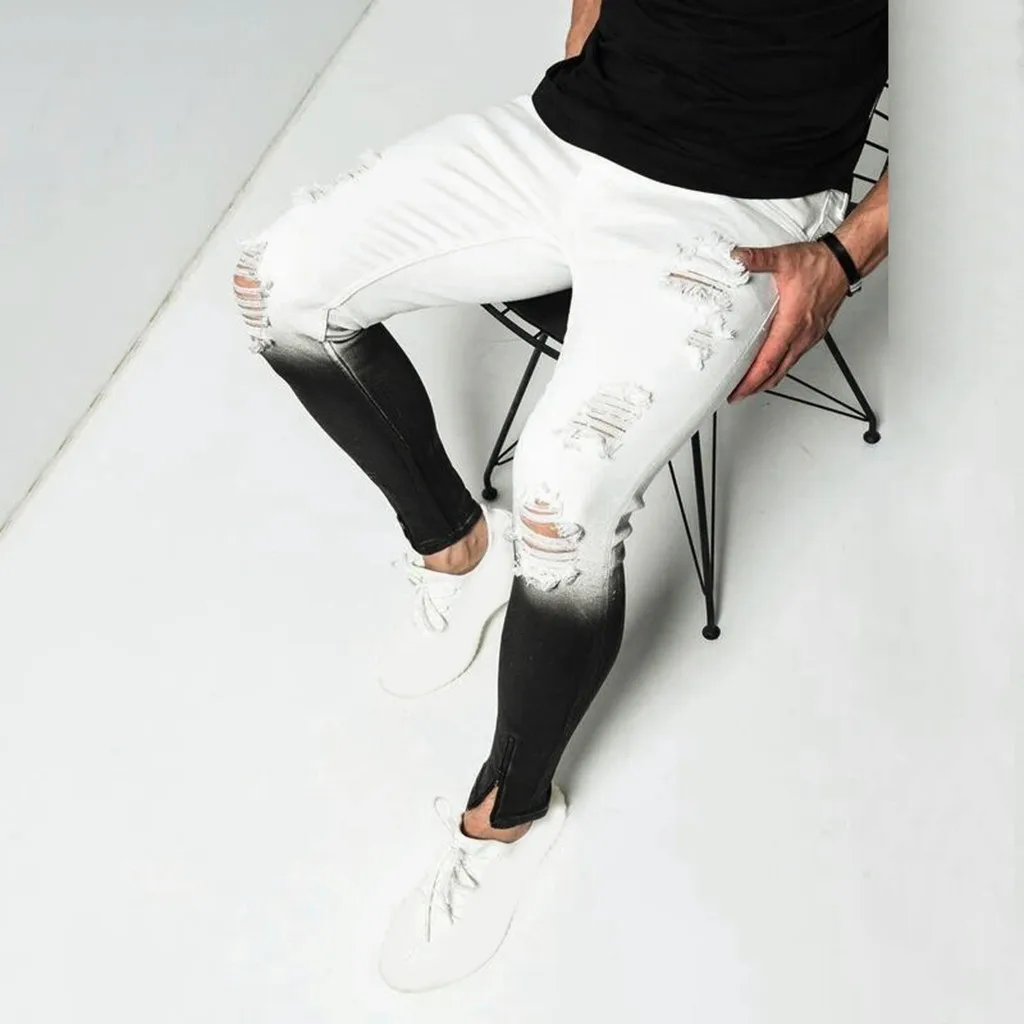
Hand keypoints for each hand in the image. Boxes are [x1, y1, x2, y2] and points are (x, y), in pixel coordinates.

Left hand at [727, 240, 848, 401]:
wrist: (845, 262)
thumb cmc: (820, 264)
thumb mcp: (784, 258)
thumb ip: (758, 259)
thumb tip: (738, 256)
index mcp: (792, 322)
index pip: (768, 361)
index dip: (751, 380)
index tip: (738, 391)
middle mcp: (803, 334)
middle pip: (777, 372)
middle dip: (756, 387)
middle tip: (738, 395)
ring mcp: (810, 335)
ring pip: (787, 367)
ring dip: (769, 379)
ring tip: (752, 386)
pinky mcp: (814, 333)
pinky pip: (795, 357)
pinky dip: (781, 367)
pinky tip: (774, 365)